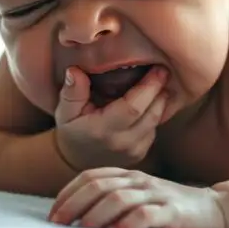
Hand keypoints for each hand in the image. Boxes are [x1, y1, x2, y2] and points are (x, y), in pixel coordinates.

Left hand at [47, 168, 228, 227]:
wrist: (215, 209)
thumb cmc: (169, 208)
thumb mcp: (139, 198)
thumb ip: (113, 201)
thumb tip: (75, 220)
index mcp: (128, 175)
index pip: (90, 176)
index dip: (67, 194)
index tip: (52, 216)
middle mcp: (139, 180)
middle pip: (98, 185)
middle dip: (73, 205)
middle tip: (58, 225)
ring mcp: (156, 193)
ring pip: (118, 198)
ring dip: (95, 215)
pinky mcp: (172, 211)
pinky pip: (146, 215)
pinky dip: (127, 224)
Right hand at [53, 66, 168, 170]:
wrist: (75, 159)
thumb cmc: (72, 130)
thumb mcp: (65, 111)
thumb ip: (72, 91)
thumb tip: (75, 71)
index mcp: (103, 130)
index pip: (133, 108)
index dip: (149, 87)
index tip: (158, 68)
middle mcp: (122, 143)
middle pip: (152, 115)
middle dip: (160, 91)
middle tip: (163, 71)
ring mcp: (134, 151)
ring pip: (156, 122)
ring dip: (160, 102)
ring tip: (160, 82)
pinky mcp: (140, 154)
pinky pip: (153, 130)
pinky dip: (155, 113)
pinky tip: (151, 100)